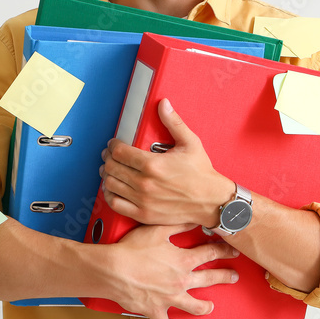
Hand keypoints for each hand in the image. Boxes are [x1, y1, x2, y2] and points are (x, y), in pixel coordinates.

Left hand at [100, 99, 233, 226]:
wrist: (212, 201)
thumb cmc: (202, 173)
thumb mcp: (190, 143)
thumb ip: (173, 122)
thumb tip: (163, 104)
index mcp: (153, 164)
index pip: (119, 151)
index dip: (113, 145)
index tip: (114, 143)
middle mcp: (145, 183)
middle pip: (112, 167)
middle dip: (108, 158)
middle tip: (111, 155)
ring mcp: (143, 200)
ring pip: (110, 184)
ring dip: (107, 175)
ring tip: (111, 169)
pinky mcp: (143, 214)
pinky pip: (115, 204)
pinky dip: (109, 195)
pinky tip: (112, 188)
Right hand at [107, 223, 238, 318]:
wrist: (113, 270)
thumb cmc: (132, 249)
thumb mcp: (157, 230)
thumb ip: (178, 225)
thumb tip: (194, 218)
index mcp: (183, 261)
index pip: (211, 253)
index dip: (224, 251)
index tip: (232, 251)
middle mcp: (181, 281)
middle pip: (210, 279)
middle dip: (225, 276)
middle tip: (233, 276)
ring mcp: (170, 298)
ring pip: (194, 306)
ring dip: (204, 307)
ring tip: (210, 306)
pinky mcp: (156, 311)